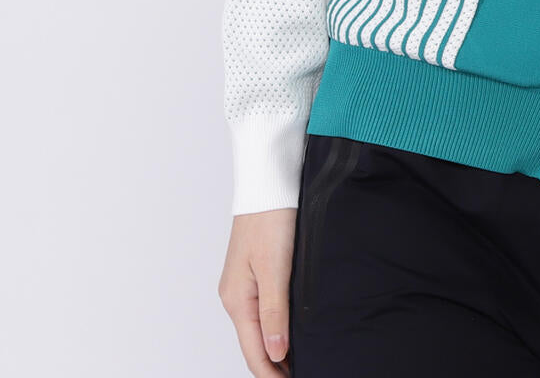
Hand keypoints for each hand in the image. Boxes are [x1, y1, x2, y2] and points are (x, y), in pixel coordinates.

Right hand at [219, 208, 296, 374]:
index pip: (254, 351)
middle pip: (254, 343)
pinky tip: (291, 328)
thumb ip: (275, 311)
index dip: (272, 374)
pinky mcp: (253, 271)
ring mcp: (243, 284)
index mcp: (237, 300)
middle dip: (274, 364)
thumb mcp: (276, 267)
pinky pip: (262, 308)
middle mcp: (235, 296)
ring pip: (258, 326)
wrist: (268, 182)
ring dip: (276, 346)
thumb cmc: (271, 218)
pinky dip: (275, 325)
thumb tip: (276, 353)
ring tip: (298, 360)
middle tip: (302, 373)